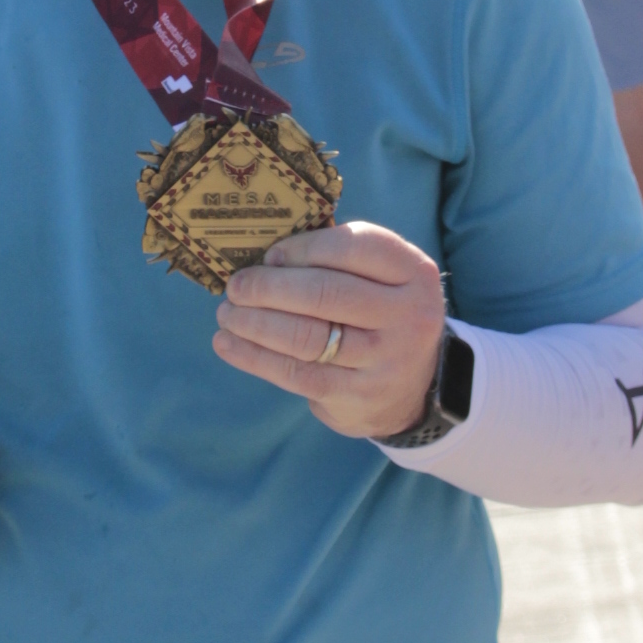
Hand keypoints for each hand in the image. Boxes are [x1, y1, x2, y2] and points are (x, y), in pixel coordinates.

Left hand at [213, 221, 448, 438]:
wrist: (410, 393)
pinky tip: (228, 344)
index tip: (269, 256)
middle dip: (269, 287)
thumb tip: (266, 256)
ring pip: (306, 336)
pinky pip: (296, 373)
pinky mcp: (358, 395)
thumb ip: (340, 261)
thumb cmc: (380, 319)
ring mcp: (386, 359)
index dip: (302, 248)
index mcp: (415, 272)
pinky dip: (254, 356)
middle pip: (325, 292)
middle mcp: (409, 315)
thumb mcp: (382, 282)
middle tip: (236, 287)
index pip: (352, 247)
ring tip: (227, 314)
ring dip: (255, 322)